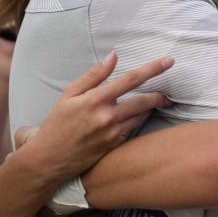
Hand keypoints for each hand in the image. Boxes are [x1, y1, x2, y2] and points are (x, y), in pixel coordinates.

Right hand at [21, 53, 172, 182]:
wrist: (49, 160)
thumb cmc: (57, 124)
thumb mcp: (69, 95)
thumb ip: (94, 75)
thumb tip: (113, 56)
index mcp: (95, 100)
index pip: (130, 80)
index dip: (152, 69)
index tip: (168, 61)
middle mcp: (107, 117)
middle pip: (143, 101)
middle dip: (159, 96)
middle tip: (167, 93)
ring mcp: (113, 134)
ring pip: (141, 116)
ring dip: (151, 108)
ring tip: (156, 102)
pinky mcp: (115, 146)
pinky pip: (134, 129)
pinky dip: (139, 120)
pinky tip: (138, 117)